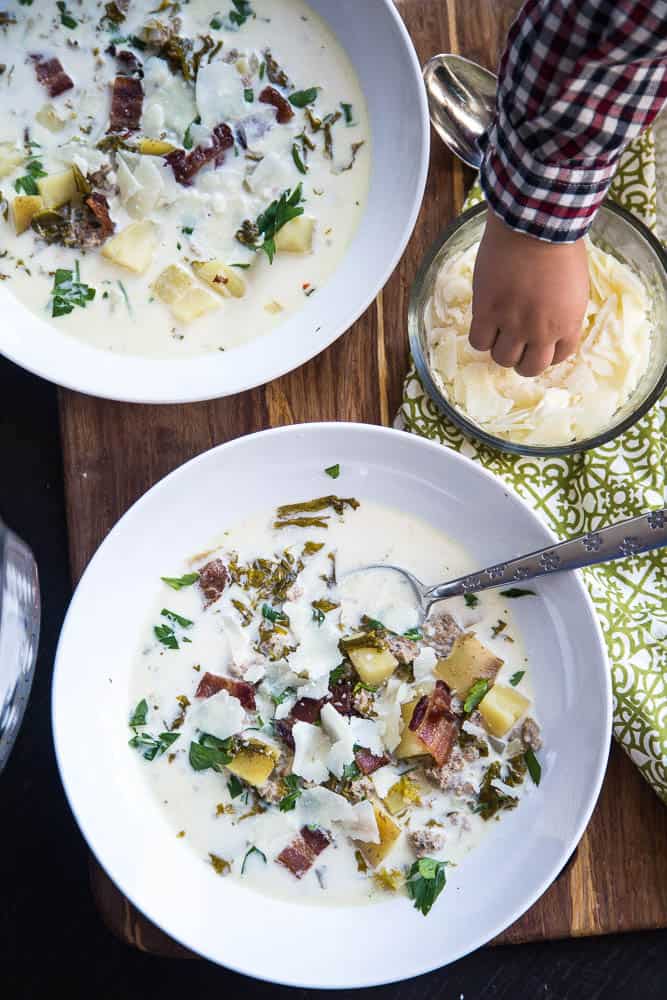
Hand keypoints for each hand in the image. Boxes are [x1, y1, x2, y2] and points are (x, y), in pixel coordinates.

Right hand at [469, 210, 589, 376]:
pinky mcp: (487, 311)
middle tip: (517, 344)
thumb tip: (551, 321)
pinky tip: (484, 322)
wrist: (535, 224)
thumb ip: (565, 311)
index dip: (546, 353)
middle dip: (523, 359)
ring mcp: (512, 323)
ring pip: (502, 358)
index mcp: (568, 325)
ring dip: (501, 349)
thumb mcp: (576, 285)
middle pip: (529, 367)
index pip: (557, 358)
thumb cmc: (561, 245)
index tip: (539, 343)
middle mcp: (541, 331)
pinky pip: (478, 341)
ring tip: (498, 332)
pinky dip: (481, 337)